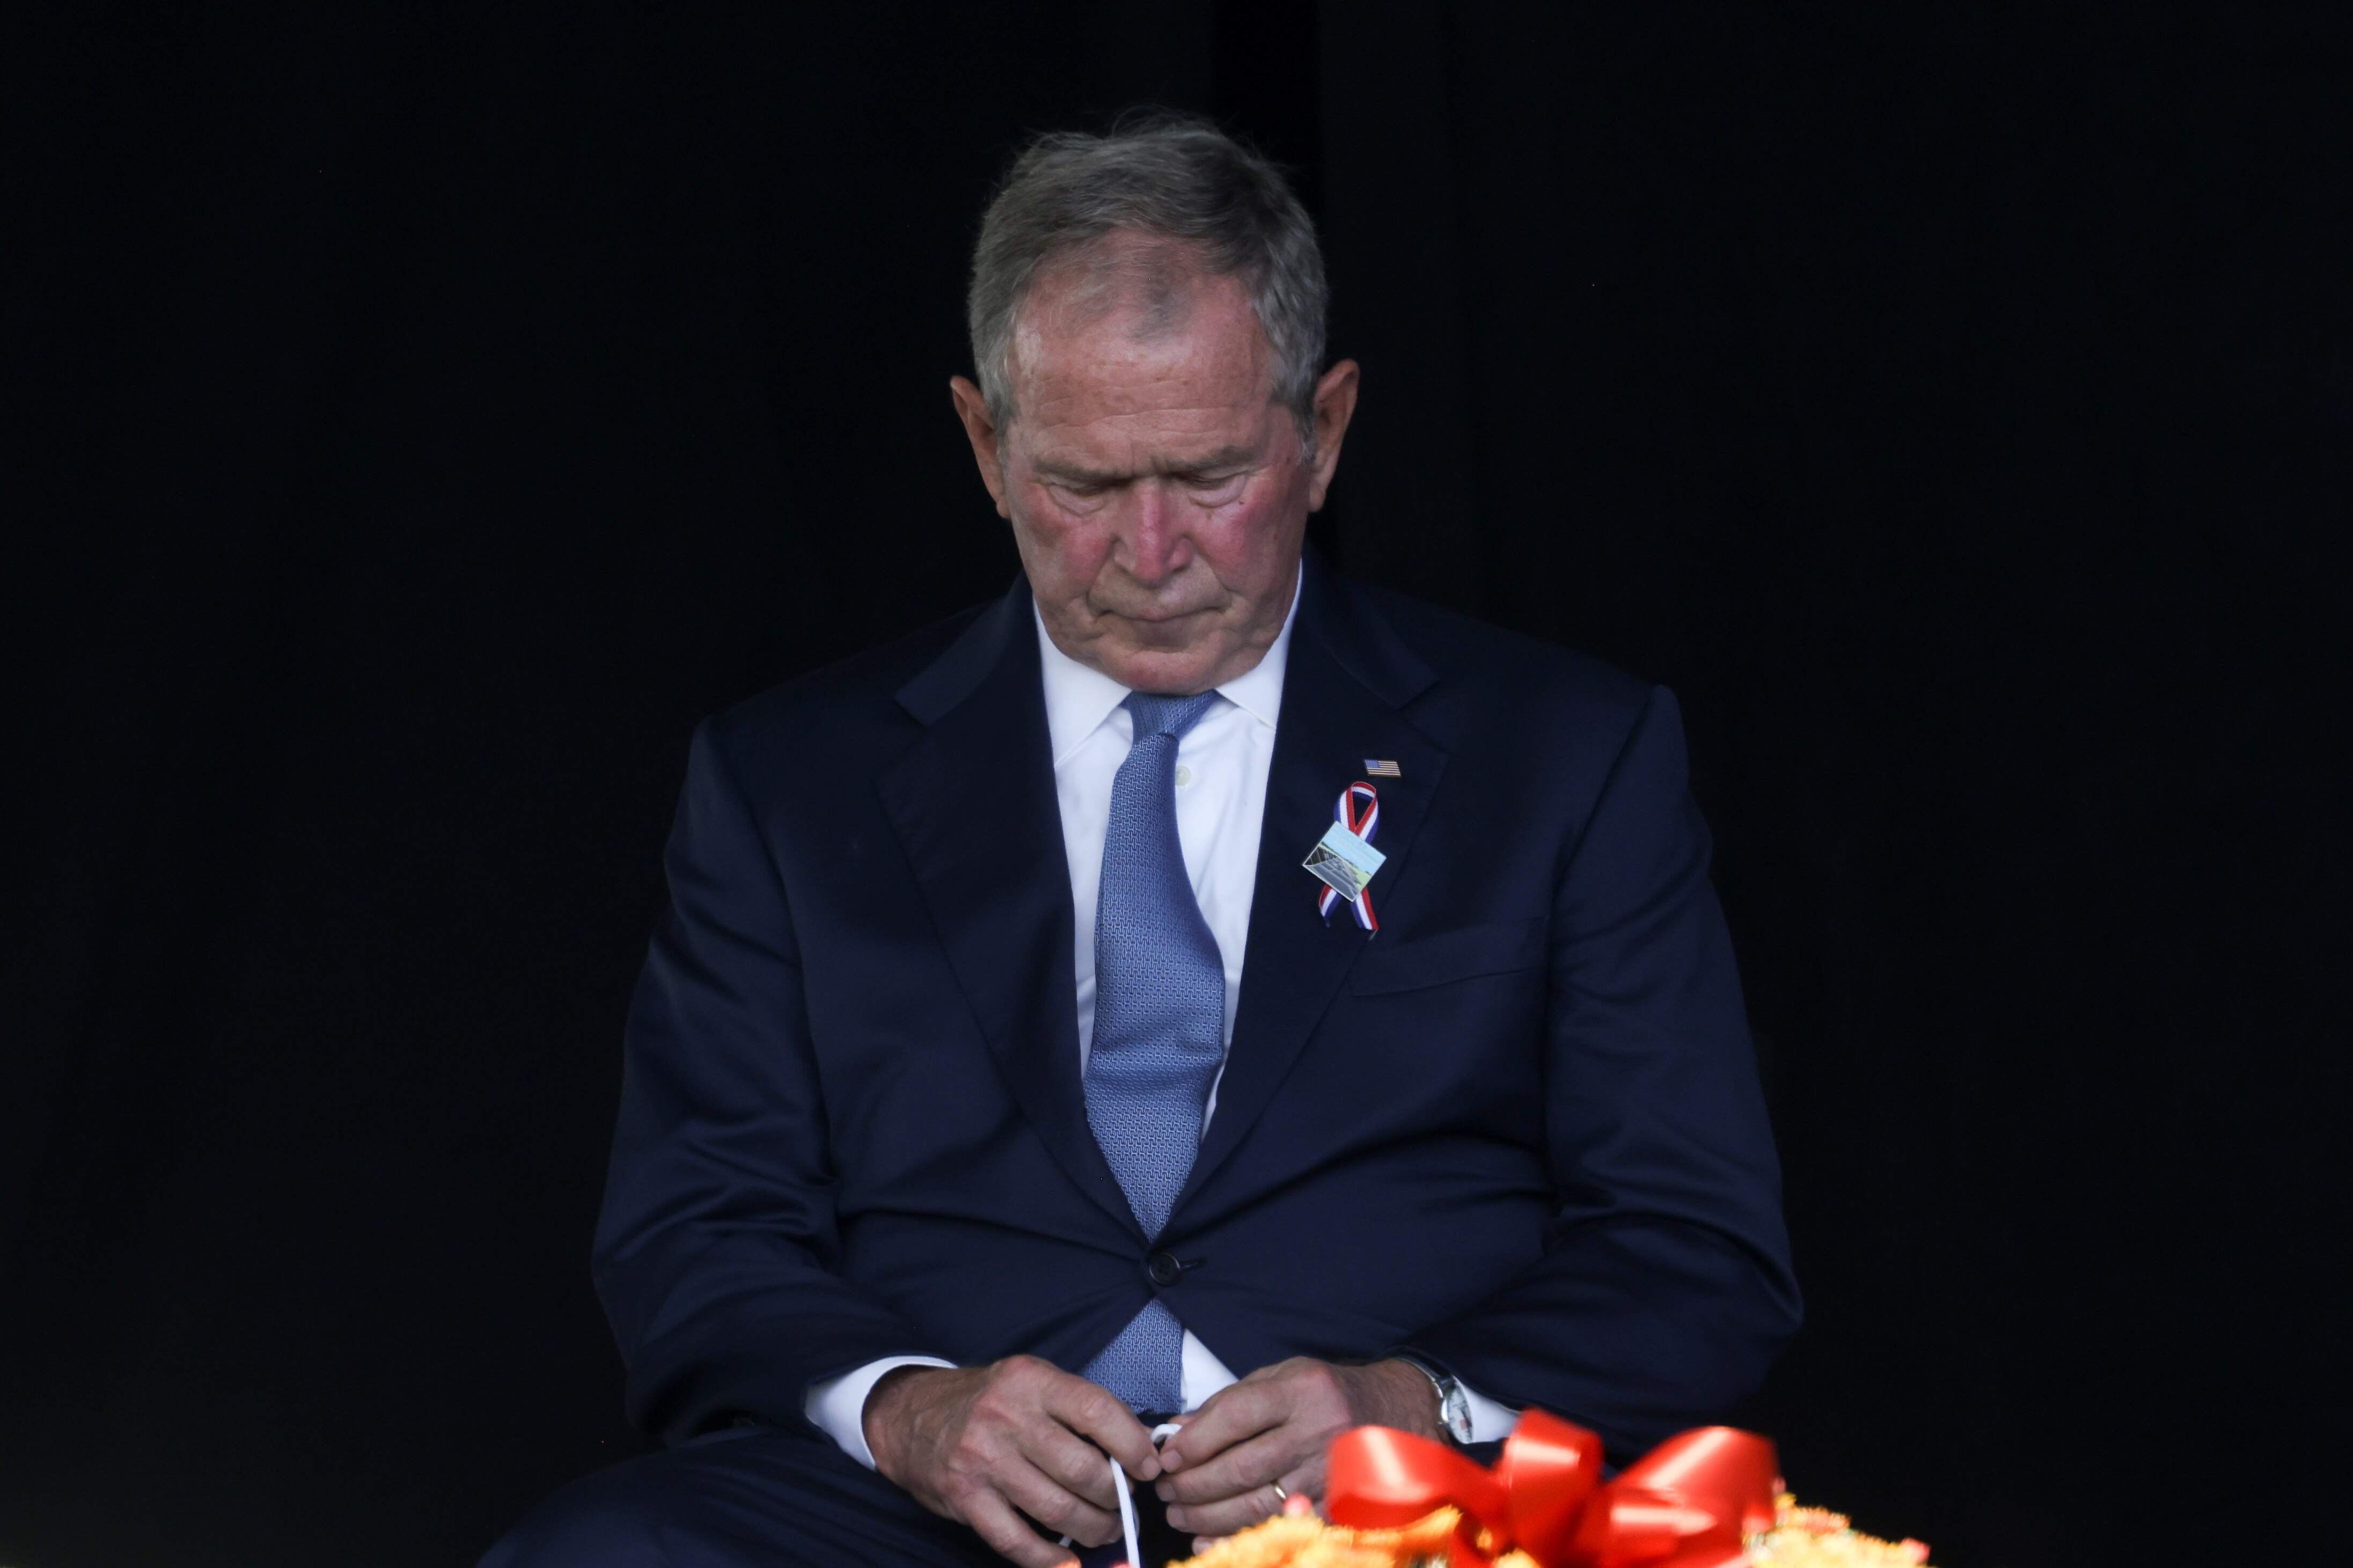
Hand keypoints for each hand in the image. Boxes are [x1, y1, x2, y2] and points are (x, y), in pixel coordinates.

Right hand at [864, 1357, 1160, 1567]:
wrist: (912, 1416)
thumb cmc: (988, 1402)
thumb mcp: (1032, 1384)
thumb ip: (1079, 1409)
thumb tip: (1141, 1445)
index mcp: (1031, 1381)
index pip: (1098, 1412)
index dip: (1133, 1445)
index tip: (1150, 1467)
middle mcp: (1005, 1416)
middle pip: (1082, 1469)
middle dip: (1115, 1496)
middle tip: (1124, 1505)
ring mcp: (982, 1459)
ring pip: (1057, 1508)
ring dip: (1092, 1529)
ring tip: (1104, 1530)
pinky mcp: (965, 1497)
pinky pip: (1017, 1540)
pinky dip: (1050, 1560)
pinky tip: (1067, 1562)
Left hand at [1153, 1357, 1440, 1542]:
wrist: (1397, 1411)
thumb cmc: (1328, 1394)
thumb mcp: (1283, 1378)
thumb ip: (1231, 1402)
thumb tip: (1178, 1431)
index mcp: (1301, 1391)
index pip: (1235, 1415)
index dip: (1195, 1440)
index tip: (1168, 1456)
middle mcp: (1318, 1431)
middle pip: (1241, 1467)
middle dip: (1193, 1484)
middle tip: (1166, 1491)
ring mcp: (1330, 1474)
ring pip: (1256, 1503)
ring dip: (1208, 1515)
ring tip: (1179, 1513)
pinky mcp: (1338, 1507)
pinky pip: (1279, 1528)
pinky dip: (1238, 1537)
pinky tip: (1209, 1538)